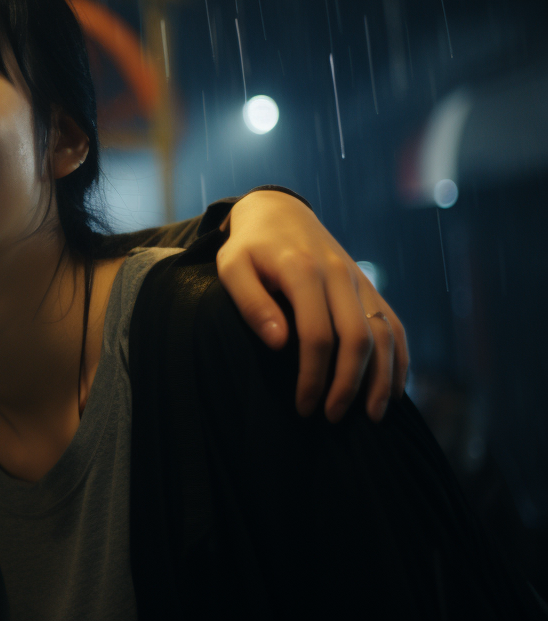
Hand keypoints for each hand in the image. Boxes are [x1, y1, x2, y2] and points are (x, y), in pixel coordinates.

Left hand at [217, 191, 408, 422]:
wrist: (280, 213)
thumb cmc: (249, 248)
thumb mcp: (232, 267)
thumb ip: (251, 303)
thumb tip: (278, 343)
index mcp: (303, 271)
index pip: (317, 334)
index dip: (313, 375)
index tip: (303, 406)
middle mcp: (339, 275)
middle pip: (357, 338)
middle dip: (348, 384)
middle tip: (332, 418)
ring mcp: (359, 281)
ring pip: (384, 333)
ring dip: (382, 378)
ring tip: (371, 418)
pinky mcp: (369, 288)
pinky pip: (394, 325)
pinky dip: (399, 359)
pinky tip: (393, 391)